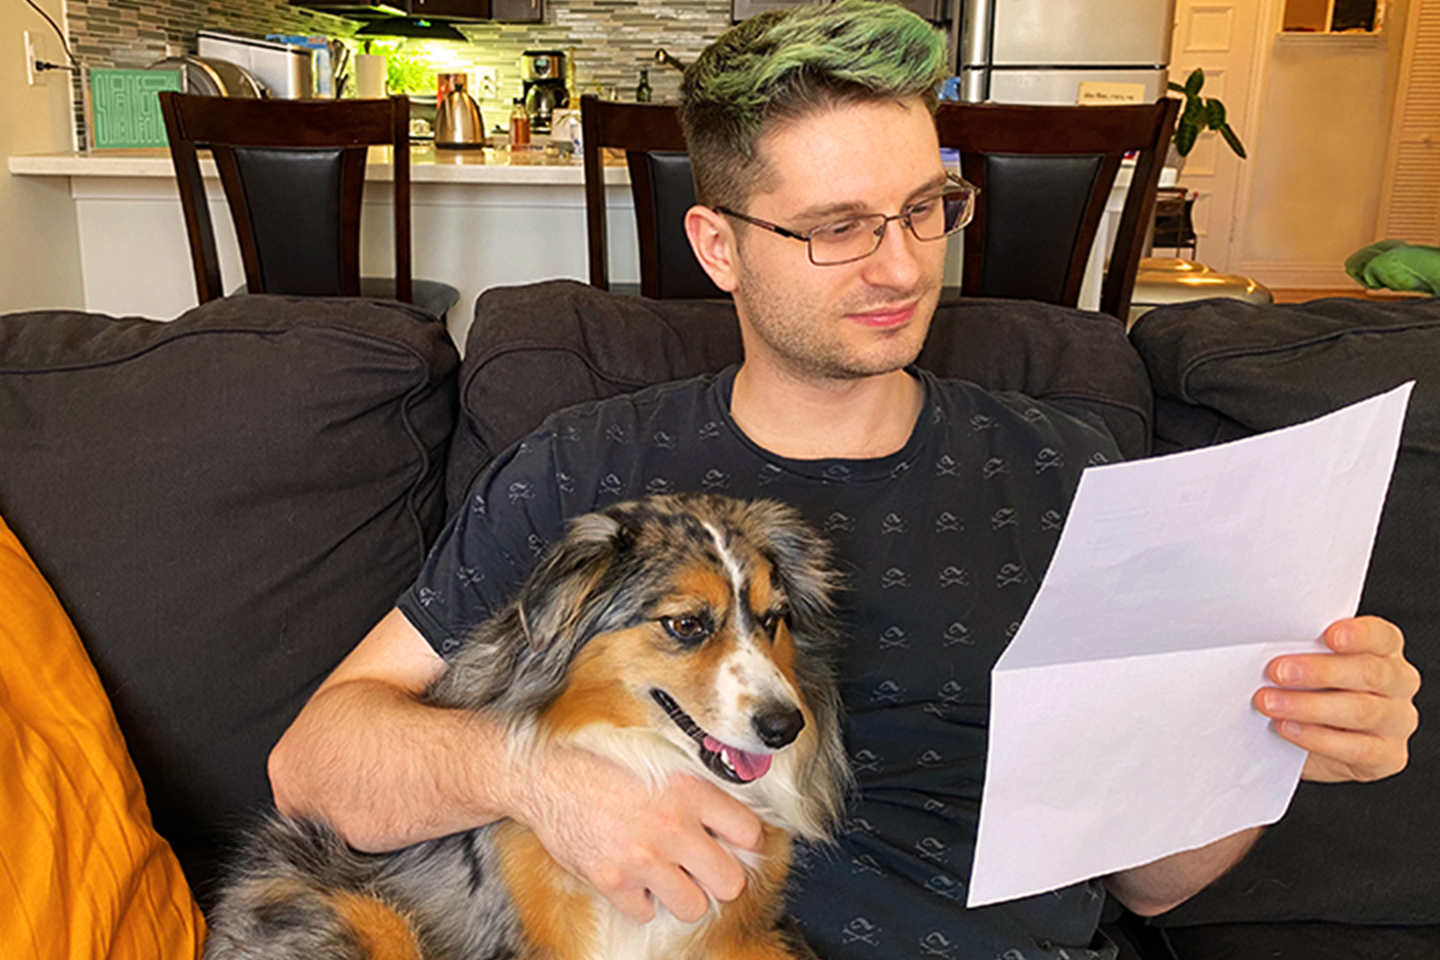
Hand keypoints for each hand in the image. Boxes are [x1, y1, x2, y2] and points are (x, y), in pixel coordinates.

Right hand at [509, 742, 761, 923]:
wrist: (546, 774)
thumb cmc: (602, 761)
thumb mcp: (659, 756)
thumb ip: (698, 785)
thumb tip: (730, 814)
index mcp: (689, 789)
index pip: (750, 832)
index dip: (744, 840)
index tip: (732, 841)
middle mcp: (671, 825)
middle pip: (731, 881)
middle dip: (720, 876)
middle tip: (704, 865)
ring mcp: (642, 857)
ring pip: (693, 906)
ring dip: (684, 894)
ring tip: (670, 874)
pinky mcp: (612, 880)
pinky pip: (645, 912)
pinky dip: (641, 900)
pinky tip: (634, 876)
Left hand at [1256, 616, 1419, 782]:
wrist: (1315, 738)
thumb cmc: (1314, 688)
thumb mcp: (1310, 662)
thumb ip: (1303, 651)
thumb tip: (1267, 645)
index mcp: (1384, 649)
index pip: (1381, 636)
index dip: (1358, 635)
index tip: (1329, 636)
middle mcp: (1398, 682)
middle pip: (1369, 673)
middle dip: (1319, 672)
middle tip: (1277, 671)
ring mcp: (1397, 720)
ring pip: (1361, 711)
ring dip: (1309, 706)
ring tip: (1270, 703)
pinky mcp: (1389, 755)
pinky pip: (1356, 748)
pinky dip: (1316, 738)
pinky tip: (1288, 727)